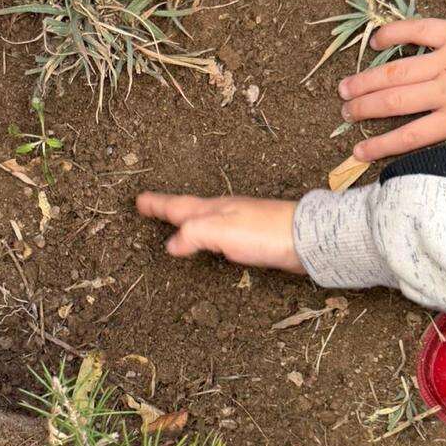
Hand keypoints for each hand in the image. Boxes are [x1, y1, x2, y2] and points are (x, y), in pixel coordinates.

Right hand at [137, 191, 302, 272]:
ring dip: (187, 220)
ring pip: (204, 220)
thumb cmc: (265, 232)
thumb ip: (193, 235)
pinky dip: (207, 235)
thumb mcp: (220, 231)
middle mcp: (224, 212)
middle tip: (150, 207)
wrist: (306, 239)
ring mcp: (239, 223)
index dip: (158, 205)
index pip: (177, 207)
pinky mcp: (253, 237)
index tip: (140, 201)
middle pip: (189, 210)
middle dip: (168, 209)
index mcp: (213, 209)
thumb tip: (171, 244)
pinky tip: (212, 241)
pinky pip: (220, 233)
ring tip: (176, 222)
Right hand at [338, 15, 445, 161]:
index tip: (357, 152)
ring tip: (344, 87)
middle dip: (364, 109)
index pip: (412, 136)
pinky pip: (417, 30)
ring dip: (368, 79)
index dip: (381, 146)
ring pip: (397, 71)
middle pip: (394, 103)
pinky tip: (375, 40)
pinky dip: (394, 33)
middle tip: (344, 113)